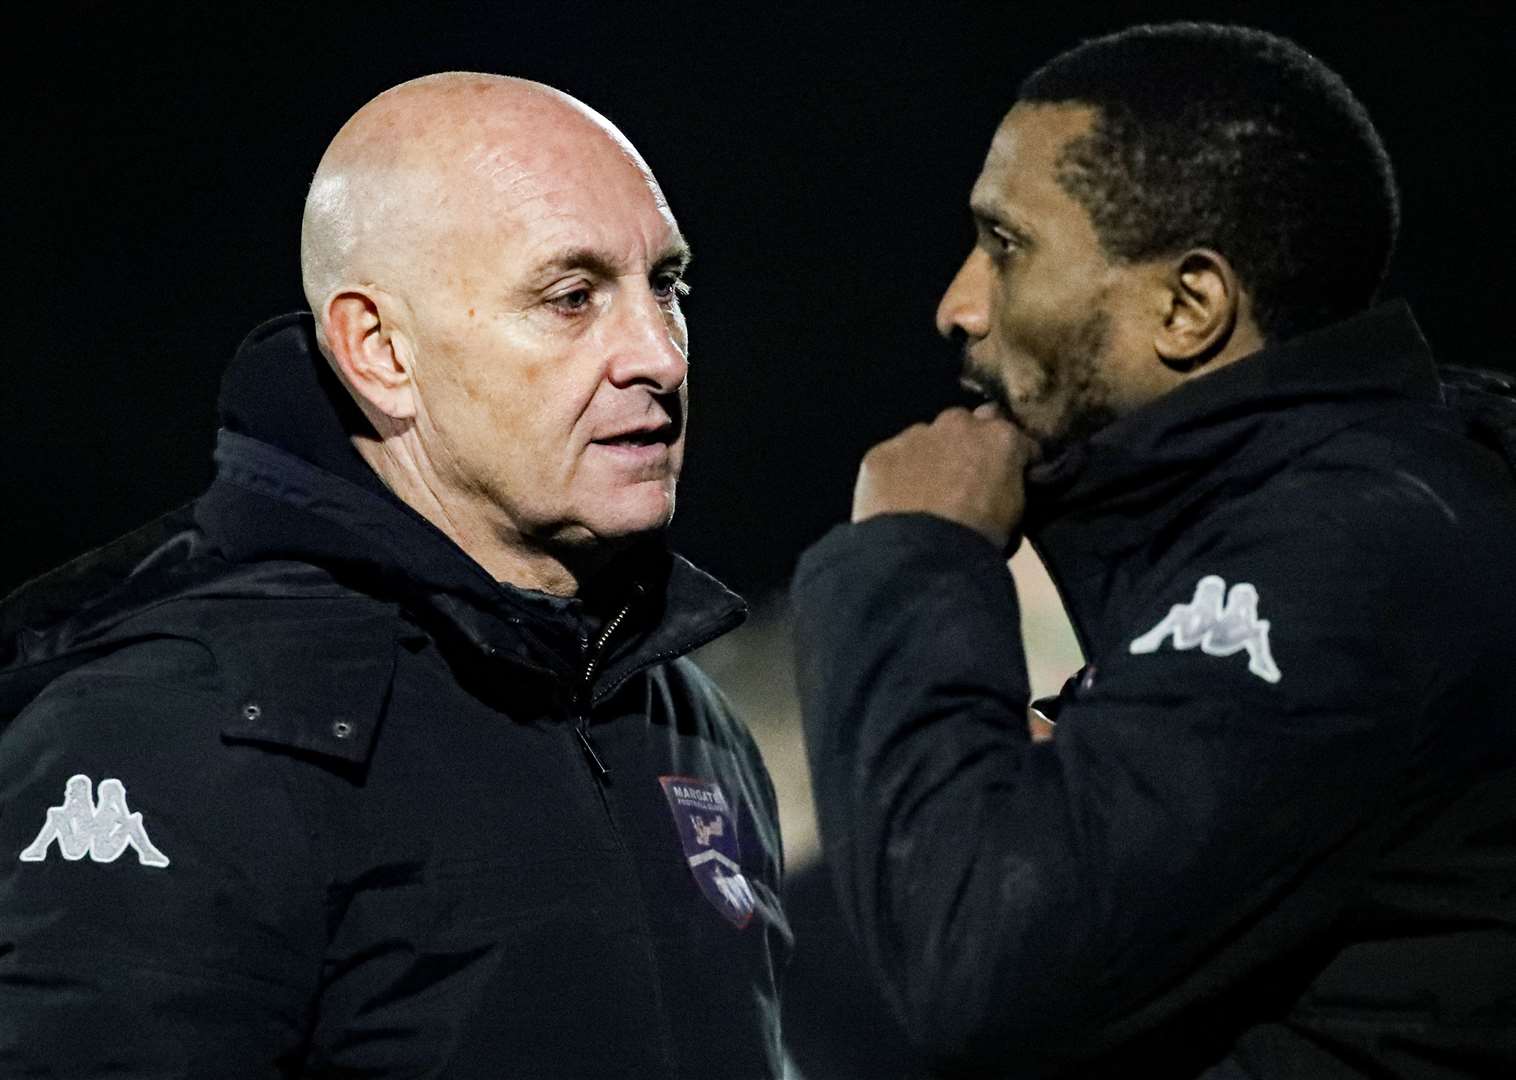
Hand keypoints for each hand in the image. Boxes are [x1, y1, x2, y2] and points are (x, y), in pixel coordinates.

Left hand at [852, 405, 1036, 548]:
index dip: (1009, 457)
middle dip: (965, 446)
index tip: (1005, 474)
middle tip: (960, 481)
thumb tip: (1001, 483)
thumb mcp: (1015, 513)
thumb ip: (1010, 483)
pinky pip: (891, 460)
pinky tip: (895, 503)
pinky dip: (894, 476)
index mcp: (999, 438)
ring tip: (922, 497)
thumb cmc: (979, 538)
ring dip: (927, 459)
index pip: (1012, 437)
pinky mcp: (881, 454)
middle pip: (965, 426)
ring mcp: (915, 436)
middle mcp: (958, 425)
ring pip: (924, 439)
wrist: (924, 556)